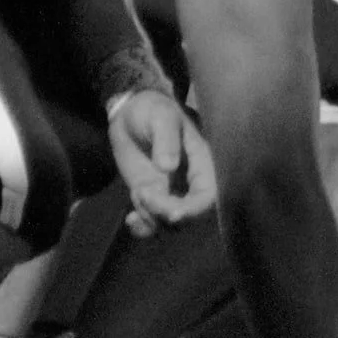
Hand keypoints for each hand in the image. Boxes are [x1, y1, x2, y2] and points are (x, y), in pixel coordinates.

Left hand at [109, 87, 219, 237]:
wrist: (129, 114)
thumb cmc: (151, 110)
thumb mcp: (160, 117)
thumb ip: (166, 139)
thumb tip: (169, 167)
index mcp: (202, 162)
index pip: (208, 194)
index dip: (194, 209)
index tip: (172, 213)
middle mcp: (191, 182)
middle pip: (190, 213)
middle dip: (166, 213)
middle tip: (143, 195)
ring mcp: (171, 191)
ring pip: (170, 222)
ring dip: (151, 217)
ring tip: (137, 193)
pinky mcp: (152, 197)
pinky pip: (153, 222)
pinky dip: (143, 228)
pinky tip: (130, 219)